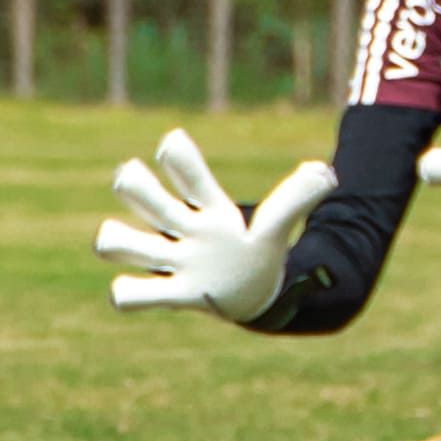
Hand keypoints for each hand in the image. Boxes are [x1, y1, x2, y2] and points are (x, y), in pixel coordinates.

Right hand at [92, 129, 336, 320]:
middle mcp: (181, 228)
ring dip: (114, 238)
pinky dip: (126, 293)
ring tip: (119, 240)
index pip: (183, 167)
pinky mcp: (173, 295)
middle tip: (134, 179)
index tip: (172, 145)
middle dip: (131, 182)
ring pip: (119, 241)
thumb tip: (325, 173)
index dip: (174, 154)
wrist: (253, 294)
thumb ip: (297, 199)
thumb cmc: (257, 250)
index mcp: (207, 206)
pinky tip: (135, 292)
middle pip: (137, 192)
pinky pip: (131, 295)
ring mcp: (171, 260)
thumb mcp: (278, 224)